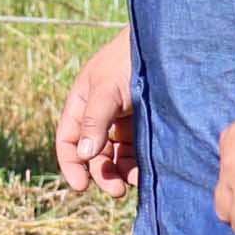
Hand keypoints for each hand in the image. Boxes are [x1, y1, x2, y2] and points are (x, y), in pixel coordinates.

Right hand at [52, 33, 137, 193]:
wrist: (166, 44)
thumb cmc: (130, 60)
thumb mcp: (107, 89)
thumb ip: (94, 121)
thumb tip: (84, 155)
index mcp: (82, 104)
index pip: (68, 140)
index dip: (71, 164)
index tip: (81, 186)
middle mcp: (100, 115)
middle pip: (93, 154)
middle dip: (102, 173)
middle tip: (117, 190)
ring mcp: (123, 120)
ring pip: (116, 155)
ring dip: (122, 171)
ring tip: (136, 180)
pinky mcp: (145, 124)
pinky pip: (137, 150)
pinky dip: (138, 163)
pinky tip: (147, 170)